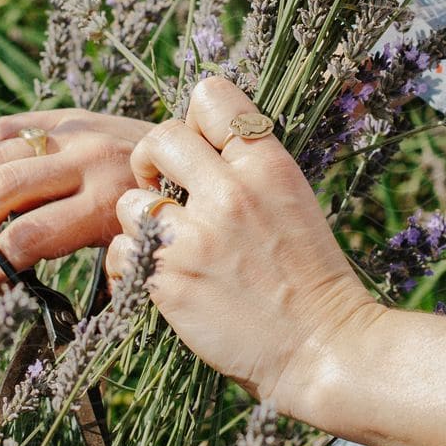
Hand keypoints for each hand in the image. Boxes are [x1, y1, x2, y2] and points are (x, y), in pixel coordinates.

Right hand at [0, 108, 152, 286]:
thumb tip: (57, 303)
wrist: (196, 153)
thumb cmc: (167, 216)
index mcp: (105, 204)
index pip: (27, 236)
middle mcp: (85, 162)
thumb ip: (105, 272)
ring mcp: (74, 132)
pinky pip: (3, 129)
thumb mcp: (145, 250)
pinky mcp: (68, 113)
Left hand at [104, 77, 382, 412]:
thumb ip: (249, 170)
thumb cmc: (312, 279)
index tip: (197, 150)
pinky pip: (120, 253)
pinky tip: (158, 279)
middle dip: (151, 162)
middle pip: (161, 138)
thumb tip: (196, 148)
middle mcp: (232, 193)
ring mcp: (198, 237)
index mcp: (269, 166)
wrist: (325, 348)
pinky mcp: (171, 282)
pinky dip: (131, 267)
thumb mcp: (293, 202)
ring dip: (140, 222)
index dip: (194, 120)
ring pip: (130, 201)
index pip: (212, 96)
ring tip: (166, 245)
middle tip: (160, 190)